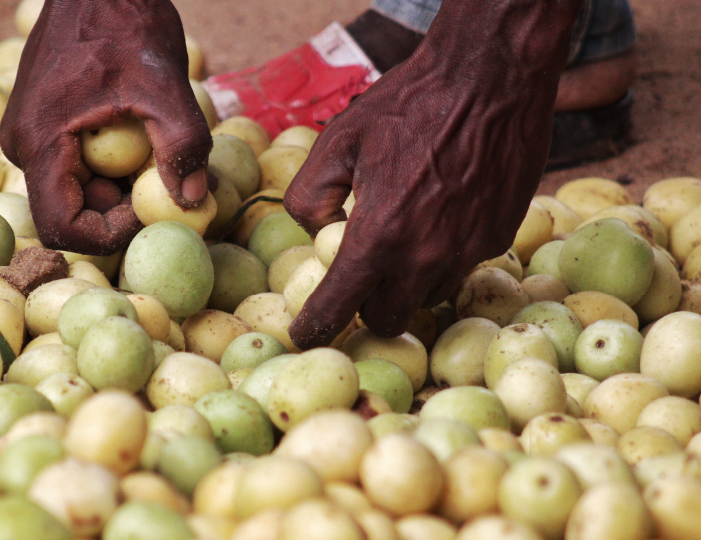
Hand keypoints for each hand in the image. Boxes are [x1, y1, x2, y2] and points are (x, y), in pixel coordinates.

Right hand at [0, 0, 211, 255]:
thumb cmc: (128, 22)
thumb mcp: (165, 84)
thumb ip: (182, 144)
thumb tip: (192, 201)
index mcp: (40, 141)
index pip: (63, 226)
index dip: (111, 234)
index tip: (151, 209)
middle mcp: (25, 146)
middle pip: (74, 210)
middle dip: (125, 209)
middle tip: (171, 182)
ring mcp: (33, 135)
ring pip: (79, 190)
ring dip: (124, 187)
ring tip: (164, 154)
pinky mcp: (47, 124)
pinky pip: (80, 165)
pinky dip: (117, 166)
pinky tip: (148, 137)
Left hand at [284, 0, 582, 348]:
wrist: (491, 76)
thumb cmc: (409, 104)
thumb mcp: (337, 141)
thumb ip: (309, 196)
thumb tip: (318, 232)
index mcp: (380, 235)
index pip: (340, 306)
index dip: (317, 327)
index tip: (305, 335)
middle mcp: (426, 255)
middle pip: (390, 318)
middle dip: (368, 307)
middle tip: (359, 279)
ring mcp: (468, 250)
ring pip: (429, 295)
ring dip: (409, 281)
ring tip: (404, 235)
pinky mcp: (498, 237)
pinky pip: (460, 264)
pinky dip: (442, 254)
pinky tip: (439, 213)